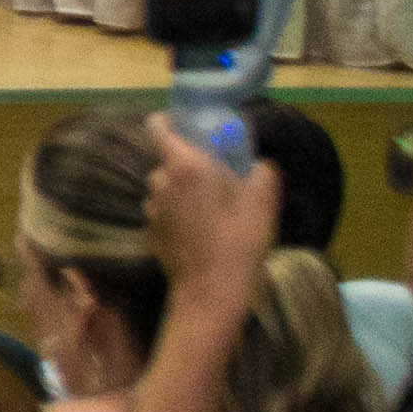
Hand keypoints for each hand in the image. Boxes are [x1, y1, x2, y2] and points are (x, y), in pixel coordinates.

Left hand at [142, 123, 279, 311]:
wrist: (213, 289)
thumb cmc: (240, 239)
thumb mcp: (263, 200)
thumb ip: (261, 170)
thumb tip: (258, 163)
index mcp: (184, 166)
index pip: (157, 127)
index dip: (167, 122)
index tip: (185, 127)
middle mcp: (160, 182)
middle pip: (168, 161)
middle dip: (188, 166)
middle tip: (216, 181)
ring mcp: (151, 207)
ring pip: (166, 188)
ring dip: (183, 192)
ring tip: (212, 211)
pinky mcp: (149, 230)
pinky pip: (163, 211)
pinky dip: (177, 214)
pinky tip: (200, 231)